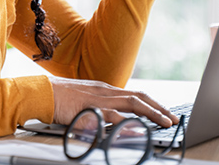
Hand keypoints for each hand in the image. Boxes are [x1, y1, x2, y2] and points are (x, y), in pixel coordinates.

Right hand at [49, 76, 178, 126]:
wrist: (45, 92)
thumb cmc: (63, 97)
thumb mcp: (86, 99)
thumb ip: (101, 105)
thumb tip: (114, 116)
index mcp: (106, 89)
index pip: (135, 95)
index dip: (152, 103)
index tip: (164, 112)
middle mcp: (107, 91)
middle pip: (140, 97)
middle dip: (159, 108)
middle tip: (173, 118)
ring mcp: (101, 98)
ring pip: (133, 103)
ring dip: (151, 113)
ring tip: (165, 122)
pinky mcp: (92, 108)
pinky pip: (113, 115)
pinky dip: (128, 121)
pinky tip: (138, 128)